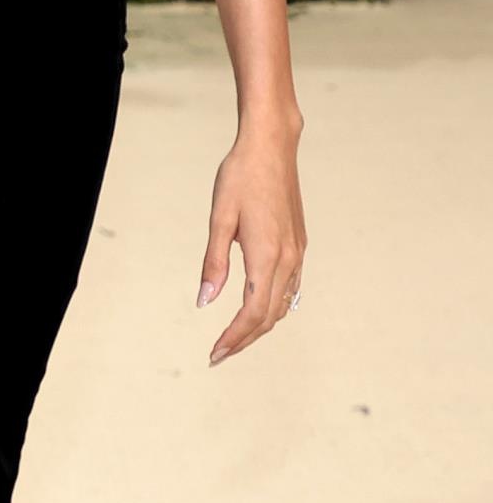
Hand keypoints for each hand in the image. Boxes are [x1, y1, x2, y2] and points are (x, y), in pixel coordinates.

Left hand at [196, 118, 305, 364]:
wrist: (272, 147)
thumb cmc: (240, 177)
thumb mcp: (219, 218)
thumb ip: (213, 262)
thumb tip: (204, 301)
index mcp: (266, 255)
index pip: (252, 312)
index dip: (234, 338)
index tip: (214, 354)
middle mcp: (288, 259)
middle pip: (269, 316)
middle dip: (244, 340)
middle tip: (218, 355)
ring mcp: (297, 253)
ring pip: (282, 305)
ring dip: (259, 326)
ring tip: (233, 339)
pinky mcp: (299, 244)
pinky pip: (290, 288)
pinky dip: (273, 308)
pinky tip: (257, 310)